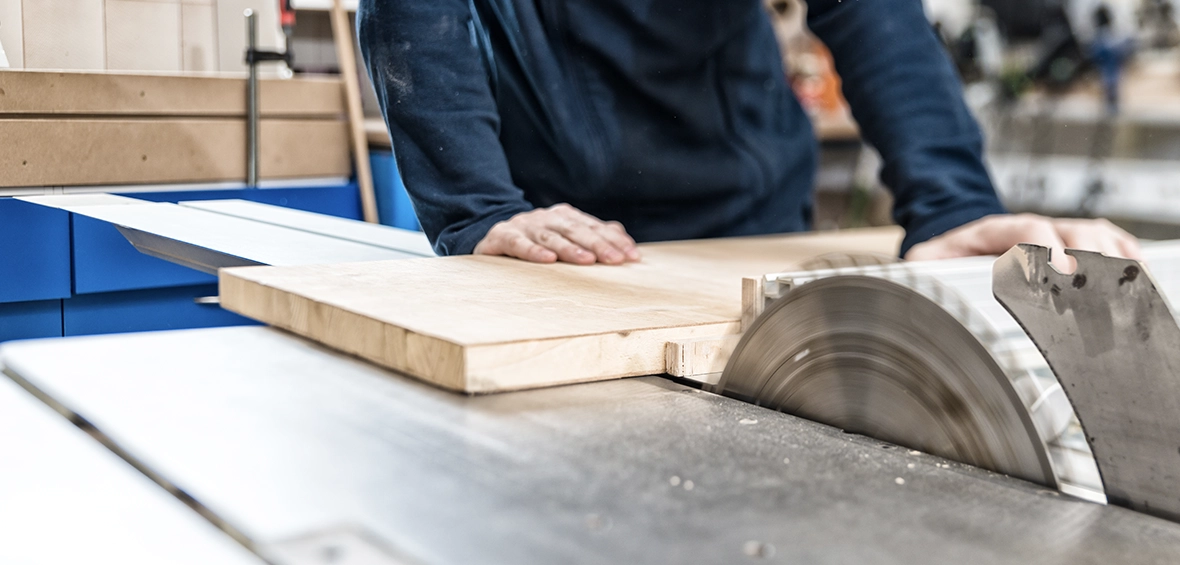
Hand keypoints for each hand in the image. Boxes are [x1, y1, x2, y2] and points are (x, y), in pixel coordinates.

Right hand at [474, 204, 641, 264]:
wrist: (490, 238)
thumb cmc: (535, 243)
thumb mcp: (564, 239)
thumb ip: (593, 237)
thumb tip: (625, 241)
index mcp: (564, 216)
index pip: (594, 227)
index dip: (613, 240)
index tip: (632, 256)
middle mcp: (546, 217)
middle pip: (575, 229)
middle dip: (597, 244)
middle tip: (616, 260)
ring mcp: (524, 226)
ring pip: (550, 236)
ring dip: (569, 248)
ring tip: (586, 260)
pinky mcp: (501, 237)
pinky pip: (518, 243)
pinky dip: (533, 251)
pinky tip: (547, 260)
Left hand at [904, 214, 1141, 270]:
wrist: (962, 242)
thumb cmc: (948, 256)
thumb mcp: (927, 259)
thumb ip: (922, 264)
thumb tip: (914, 271)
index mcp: (996, 230)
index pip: (1028, 229)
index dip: (1046, 247)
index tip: (1059, 267)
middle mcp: (1032, 228)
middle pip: (1072, 230)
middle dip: (1088, 256)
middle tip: (1098, 285)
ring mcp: (1056, 234)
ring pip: (1095, 233)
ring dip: (1113, 255)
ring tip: (1128, 281)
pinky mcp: (1072, 246)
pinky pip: (1107, 242)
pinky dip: (1125, 255)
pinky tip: (1137, 274)